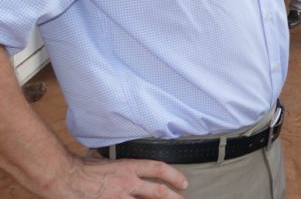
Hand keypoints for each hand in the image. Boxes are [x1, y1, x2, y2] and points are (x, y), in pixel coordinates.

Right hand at [60, 155, 186, 197]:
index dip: (175, 176)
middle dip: (174, 198)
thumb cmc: (79, 168)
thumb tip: (120, 168)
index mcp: (128, 168)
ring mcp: (118, 198)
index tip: (183, 183)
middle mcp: (127, 183)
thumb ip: (116, 167)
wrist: (62, 177)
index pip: (158, 169)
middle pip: (158, 192)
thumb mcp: (104, 160)